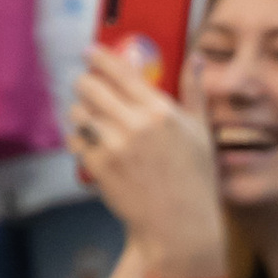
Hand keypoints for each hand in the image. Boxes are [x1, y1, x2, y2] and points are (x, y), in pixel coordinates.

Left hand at [61, 41, 223, 271]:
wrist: (179, 226)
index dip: (99, 56)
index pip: (121, 71)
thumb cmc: (195, 180)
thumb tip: (195, 58)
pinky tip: (91, 143)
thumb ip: (194, 91)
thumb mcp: (202, 132)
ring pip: (78, 112)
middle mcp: (136, 125)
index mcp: (161, 111)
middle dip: (85, 84)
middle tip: (88, 88)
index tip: (89, 51)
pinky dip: (79, 139)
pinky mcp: (99, 167)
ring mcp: (115, 146)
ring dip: (80, 112)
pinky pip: (75, 140)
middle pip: (90, 87)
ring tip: (91, 119)